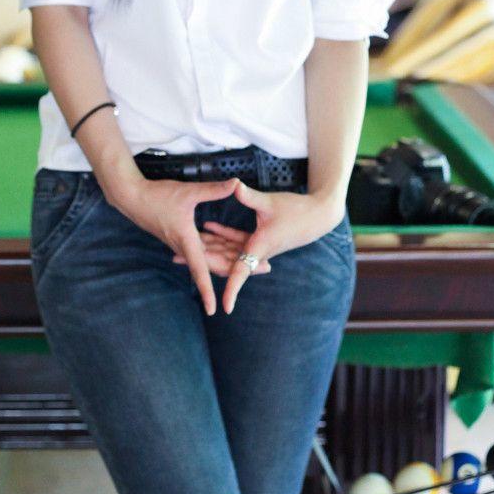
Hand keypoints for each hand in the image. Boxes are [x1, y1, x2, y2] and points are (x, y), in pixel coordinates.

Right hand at [120, 176, 242, 316]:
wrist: (132, 198)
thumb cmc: (158, 196)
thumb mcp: (189, 192)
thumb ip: (213, 190)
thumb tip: (237, 184)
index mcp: (187, 241)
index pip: (200, 270)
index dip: (207, 291)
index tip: (214, 309)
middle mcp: (186, 246)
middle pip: (212, 265)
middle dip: (238, 268)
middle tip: (267, 268)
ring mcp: (183, 243)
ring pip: (208, 258)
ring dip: (229, 259)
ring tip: (253, 259)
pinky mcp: (180, 237)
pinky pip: (202, 249)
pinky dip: (216, 250)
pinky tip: (227, 250)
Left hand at [177, 183, 344, 314]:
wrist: (318, 215)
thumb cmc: (297, 210)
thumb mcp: (270, 203)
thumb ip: (249, 196)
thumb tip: (234, 186)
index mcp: (258, 247)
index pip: (240, 272)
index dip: (231, 290)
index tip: (222, 307)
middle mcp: (256, 251)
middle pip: (224, 260)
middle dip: (201, 260)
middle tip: (175, 259)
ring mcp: (256, 245)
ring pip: (227, 250)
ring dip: (208, 247)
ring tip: (184, 244)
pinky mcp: (259, 238)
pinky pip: (235, 240)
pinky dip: (222, 235)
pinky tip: (208, 227)